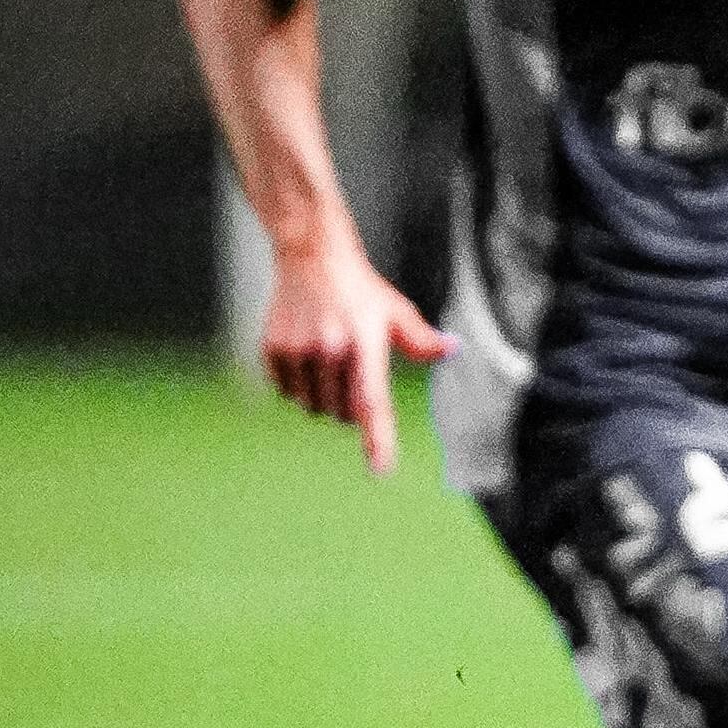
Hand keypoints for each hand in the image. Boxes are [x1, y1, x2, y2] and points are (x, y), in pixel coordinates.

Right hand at [262, 246, 452, 473]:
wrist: (312, 258)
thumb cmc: (360, 291)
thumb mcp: (395, 311)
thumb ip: (421, 340)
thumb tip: (453, 350)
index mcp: (365, 342)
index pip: (372, 401)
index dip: (377, 438)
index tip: (380, 468)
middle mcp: (330, 349)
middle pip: (342, 413)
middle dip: (350, 404)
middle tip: (353, 368)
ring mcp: (299, 351)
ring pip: (314, 407)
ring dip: (324, 398)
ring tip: (330, 360)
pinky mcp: (274, 351)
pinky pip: (289, 394)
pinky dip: (299, 387)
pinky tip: (307, 356)